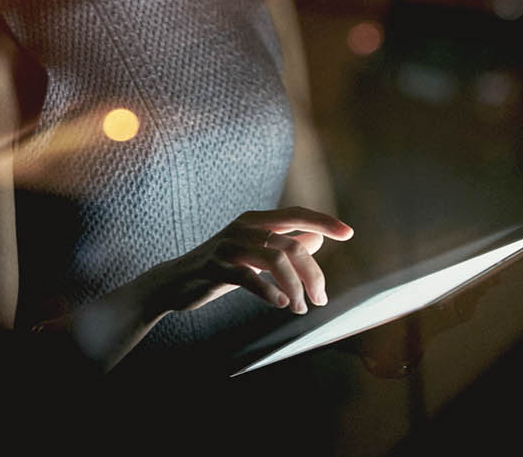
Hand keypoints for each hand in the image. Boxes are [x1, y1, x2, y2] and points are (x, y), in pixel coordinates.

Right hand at [146, 207, 353, 317]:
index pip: (296, 214)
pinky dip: (270, 292)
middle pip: (292, 245)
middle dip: (312, 274)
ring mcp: (228, 246)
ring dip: (295, 288)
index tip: (348, 233)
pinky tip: (282, 305)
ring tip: (301, 308)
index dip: (323, 221)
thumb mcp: (254, 254)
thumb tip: (318, 238)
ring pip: (276, 260)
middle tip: (320, 299)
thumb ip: (284, 244)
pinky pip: (250, 277)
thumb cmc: (220, 268)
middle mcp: (243, 227)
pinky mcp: (216, 267)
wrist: (175, 282)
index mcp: (255, 220)